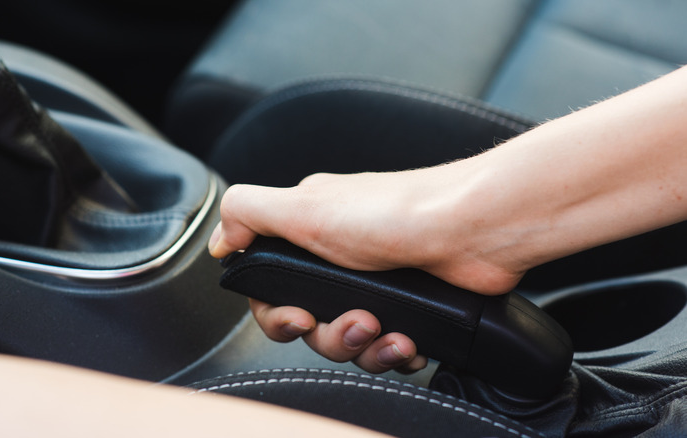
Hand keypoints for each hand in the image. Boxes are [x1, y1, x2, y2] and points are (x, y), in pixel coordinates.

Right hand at [208, 171, 519, 373]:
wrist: (475, 229)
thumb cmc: (397, 213)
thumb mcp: (306, 207)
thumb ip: (250, 214)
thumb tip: (219, 239)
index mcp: (310, 231)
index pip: (272, 287)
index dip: (276, 313)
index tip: (296, 317)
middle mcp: (339, 257)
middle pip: (311, 322)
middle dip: (329, 335)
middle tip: (357, 323)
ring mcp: (376, 282)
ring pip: (349, 339)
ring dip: (365, 347)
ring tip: (388, 333)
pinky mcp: (409, 304)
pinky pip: (387, 346)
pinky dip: (395, 351)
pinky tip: (409, 341)